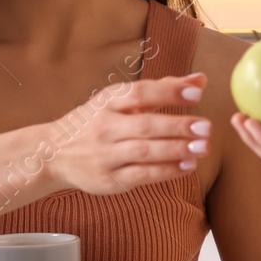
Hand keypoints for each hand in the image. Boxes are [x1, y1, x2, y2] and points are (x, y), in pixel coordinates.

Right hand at [47, 74, 210, 195]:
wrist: (54, 154)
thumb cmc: (96, 122)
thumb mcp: (121, 101)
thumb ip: (162, 90)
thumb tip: (200, 80)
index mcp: (108, 102)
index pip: (139, 93)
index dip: (168, 92)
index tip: (196, 93)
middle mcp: (105, 127)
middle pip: (145, 125)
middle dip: (178, 126)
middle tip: (206, 127)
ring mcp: (105, 155)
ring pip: (144, 152)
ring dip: (176, 150)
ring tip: (202, 147)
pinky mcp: (109, 179)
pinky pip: (141, 175)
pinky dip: (166, 171)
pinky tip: (187, 166)